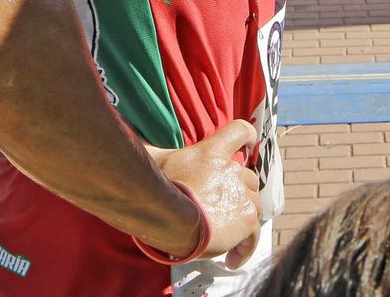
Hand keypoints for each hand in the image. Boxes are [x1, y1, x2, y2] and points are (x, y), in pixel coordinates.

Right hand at [146, 119, 262, 268]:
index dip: (246, 137)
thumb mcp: (153, 161)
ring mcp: (241, 195)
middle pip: (248, 177)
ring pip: (254, 204)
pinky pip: (253, 234)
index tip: (248, 143)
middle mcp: (231, 170)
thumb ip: (151, 150)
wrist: (169, 216)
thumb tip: (135, 143)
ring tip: (228, 239)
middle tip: (222, 211)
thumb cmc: (158, 187)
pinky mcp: (246, 219)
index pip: (239, 131)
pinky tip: (233, 258)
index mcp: (212, 152)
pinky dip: (246, 246)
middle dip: (239, 193)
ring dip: (243, 219)